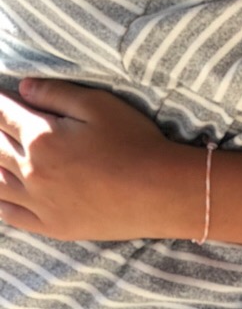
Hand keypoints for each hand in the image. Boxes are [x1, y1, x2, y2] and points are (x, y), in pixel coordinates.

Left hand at [0, 79, 201, 240]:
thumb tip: (23, 87)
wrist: (154, 190)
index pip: (5, 117)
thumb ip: (59, 94)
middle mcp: (31, 171)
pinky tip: (0, 195)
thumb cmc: (133, 141)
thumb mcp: (100, 104)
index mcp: (42, 137)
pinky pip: (10, 215)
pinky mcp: (50, 225)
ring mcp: (38, 202)